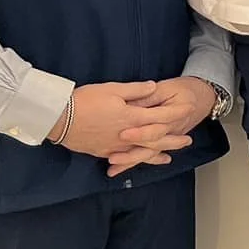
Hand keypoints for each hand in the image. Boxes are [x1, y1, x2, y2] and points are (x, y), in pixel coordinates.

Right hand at [57, 82, 191, 174]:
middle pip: (156, 139)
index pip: (160, 116)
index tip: (189, 110)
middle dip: (173, 140)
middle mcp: (128, 135)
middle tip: (188, 141)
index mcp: (132, 117)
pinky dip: (136, 160)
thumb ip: (136, 90)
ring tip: (170, 157)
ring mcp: (116, 146)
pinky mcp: (104, 152)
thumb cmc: (85, 100)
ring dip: (157, 154)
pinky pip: (125, 158)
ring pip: (142, 152)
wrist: (58, 118)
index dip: (176, 113)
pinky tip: (140, 161)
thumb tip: (154, 87)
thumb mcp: (112, 89)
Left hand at [103, 76, 214, 176]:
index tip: (123, 135)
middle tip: (113, 157)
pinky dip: (133, 162)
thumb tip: (130, 103)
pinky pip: (148, 155)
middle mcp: (170, 131)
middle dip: (131, 153)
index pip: (156, 129)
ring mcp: (166, 139)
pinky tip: (118, 169)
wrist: (203, 96)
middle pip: (151, 146)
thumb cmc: (183, 90)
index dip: (140, 133)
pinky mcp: (161, 142)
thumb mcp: (166, 87)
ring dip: (131, 161)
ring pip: (149, 154)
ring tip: (114, 166)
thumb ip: (148, 96)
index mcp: (173, 116)